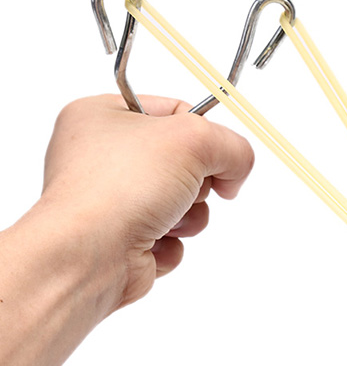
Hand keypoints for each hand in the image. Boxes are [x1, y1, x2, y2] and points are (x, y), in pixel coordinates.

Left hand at [41, 94, 254, 309]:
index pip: (174, 111)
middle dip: (197, 181)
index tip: (217, 152)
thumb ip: (233, 146)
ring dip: (190, 216)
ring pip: (182, 202)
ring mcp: (111, 199)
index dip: (203, 132)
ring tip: (167, 220)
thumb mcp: (194, 141)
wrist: (89, 255)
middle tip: (186, 186)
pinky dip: (173, 241)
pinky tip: (151, 242)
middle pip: (183, 161)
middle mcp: (101, 156)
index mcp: (102, 115)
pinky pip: (171, 235)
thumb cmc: (119, 188)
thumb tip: (237, 170)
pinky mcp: (123, 238)